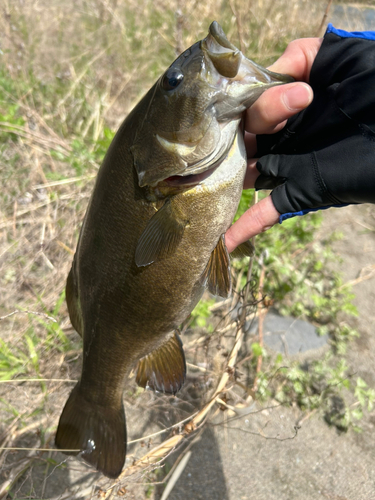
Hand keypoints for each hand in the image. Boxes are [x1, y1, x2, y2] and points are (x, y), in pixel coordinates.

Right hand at [225, 38, 321, 252]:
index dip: (238, 103)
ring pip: (242, 175)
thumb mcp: (340, 57)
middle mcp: (281, 136)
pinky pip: (267, 213)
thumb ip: (302, 56)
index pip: (246, 103)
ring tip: (186, 187)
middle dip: (219, 142)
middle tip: (207, 143)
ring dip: (218, 181)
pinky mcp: (299, 192)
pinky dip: (244, 228)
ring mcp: (287, 166)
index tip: (247, 102)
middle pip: (237, 140)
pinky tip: (221, 242)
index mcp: (286, 104)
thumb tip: (270, 76)